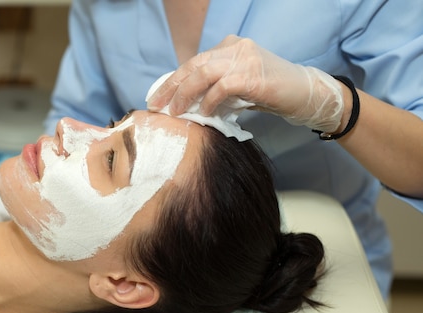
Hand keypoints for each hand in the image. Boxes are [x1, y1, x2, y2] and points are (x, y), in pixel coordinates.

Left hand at [147, 35, 344, 132]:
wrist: (306, 94)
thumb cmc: (271, 92)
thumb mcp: (238, 86)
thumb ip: (215, 87)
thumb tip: (187, 103)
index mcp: (229, 46)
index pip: (193, 62)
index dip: (173, 81)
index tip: (158, 99)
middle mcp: (235, 47)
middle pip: (193, 65)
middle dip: (171, 87)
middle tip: (157, 106)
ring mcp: (245, 58)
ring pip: (203, 73)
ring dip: (186, 95)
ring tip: (177, 112)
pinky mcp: (253, 75)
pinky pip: (221, 88)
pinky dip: (210, 103)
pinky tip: (206, 115)